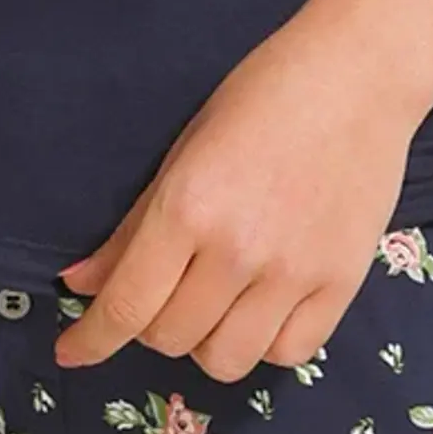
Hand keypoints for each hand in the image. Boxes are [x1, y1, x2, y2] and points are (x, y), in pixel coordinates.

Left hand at [55, 14, 426, 381]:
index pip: (127, 305)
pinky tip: (263, 312)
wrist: (360, 73)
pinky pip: (287, 354)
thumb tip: (82, 284)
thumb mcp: (182, 154)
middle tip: (167, 294)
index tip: (72, 353)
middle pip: (170, 339)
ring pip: (225, 360)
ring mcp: (293, 272)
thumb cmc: (263, 100)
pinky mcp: (341, 283)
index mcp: (188, 209)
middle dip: (153, 326)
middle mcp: (237, 250)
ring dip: (206, 344)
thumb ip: (132, 231)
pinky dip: (265, 345)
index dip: (92, 340)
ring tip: (215, 308)